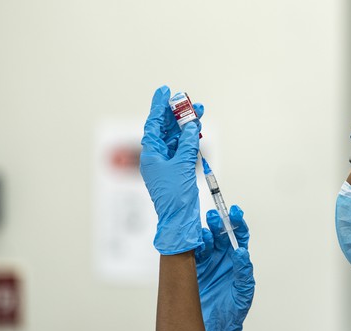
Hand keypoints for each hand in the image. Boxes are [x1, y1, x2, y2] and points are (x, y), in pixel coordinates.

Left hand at [140, 85, 204, 254]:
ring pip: (176, 137)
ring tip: (199, 112)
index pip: (154, 124)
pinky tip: (197, 131)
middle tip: (187, 100)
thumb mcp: (183, 166)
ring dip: (186, 125)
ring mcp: (167, 162)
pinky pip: (182, 148)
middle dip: (177, 113)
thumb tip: (191, 127)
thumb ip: (188, 144)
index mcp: (151, 154)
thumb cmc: (175, 196)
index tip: (165, 90)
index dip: (159, 106)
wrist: (178, 219)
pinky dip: (190, 139)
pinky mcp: (177, 169)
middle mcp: (156, 156)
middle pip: (165, 128)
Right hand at [195, 205, 254, 330]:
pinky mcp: (193, 270)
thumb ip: (243, 273)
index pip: (239, 236)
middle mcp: (222, 258)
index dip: (237, 222)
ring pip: (205, 242)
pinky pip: (192, 254)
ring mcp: (207, 263)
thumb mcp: (243, 292)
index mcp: (237, 260)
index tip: (235, 212)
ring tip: (203, 233)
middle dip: (218, 224)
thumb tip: (242, 253)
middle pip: (221, 234)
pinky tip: (192, 243)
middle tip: (214, 217)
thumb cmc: (233, 311)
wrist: (215, 330)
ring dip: (204, 234)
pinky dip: (191, 247)